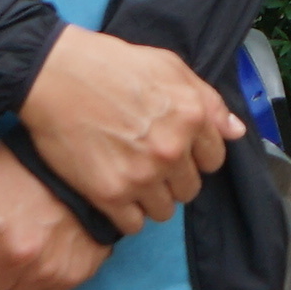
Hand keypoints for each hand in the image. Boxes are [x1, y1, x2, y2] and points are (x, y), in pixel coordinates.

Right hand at [20, 25, 238, 231]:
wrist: (54, 75)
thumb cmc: (111, 64)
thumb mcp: (169, 66)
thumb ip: (208, 100)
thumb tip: (235, 131)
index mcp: (192, 117)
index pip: (214, 160)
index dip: (194, 156)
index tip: (176, 151)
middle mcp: (172, 150)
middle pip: (189, 190)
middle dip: (173, 178)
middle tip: (147, 162)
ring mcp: (142, 175)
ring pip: (164, 211)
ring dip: (150, 198)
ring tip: (130, 177)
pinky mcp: (110, 195)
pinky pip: (133, 225)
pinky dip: (125, 214)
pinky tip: (114, 192)